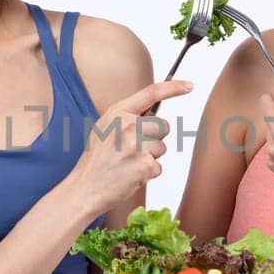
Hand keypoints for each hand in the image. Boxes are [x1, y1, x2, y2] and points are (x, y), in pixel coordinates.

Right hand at [66, 79, 193, 213]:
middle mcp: (127, 125)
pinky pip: (158, 167)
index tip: (190, 85)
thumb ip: (126, 119)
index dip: (174, 87)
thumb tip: (152, 117)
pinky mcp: (144, 164)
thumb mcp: (105, 129)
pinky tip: (130, 175)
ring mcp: (136, 145)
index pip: (151, 93)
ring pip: (163, 148)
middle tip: (133, 150)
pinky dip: (148, 174)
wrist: (84, 188)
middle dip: (155, 139)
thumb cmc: (96, 161)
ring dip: (150, 158)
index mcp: (117, 113)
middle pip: (164, 126)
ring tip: (128, 164)